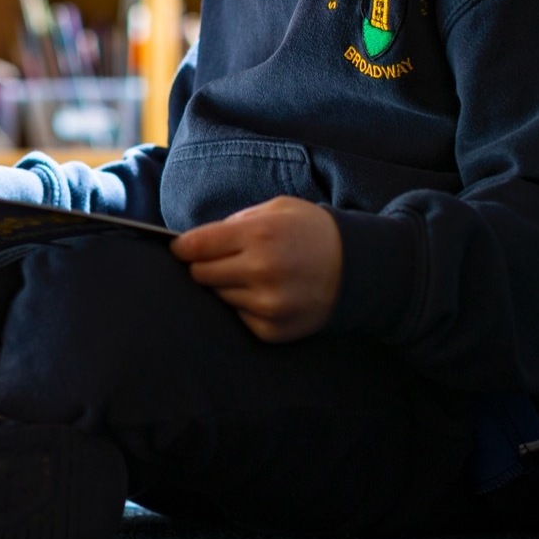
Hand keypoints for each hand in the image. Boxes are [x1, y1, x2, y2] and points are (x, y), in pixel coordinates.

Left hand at [171, 196, 343, 342]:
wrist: (358, 268)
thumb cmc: (311, 232)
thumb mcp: (276, 209)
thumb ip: (234, 222)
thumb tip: (194, 241)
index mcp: (258, 234)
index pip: (196, 245)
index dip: (181, 247)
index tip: (180, 248)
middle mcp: (261, 270)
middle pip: (200, 274)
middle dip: (204, 266)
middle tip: (222, 260)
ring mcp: (267, 303)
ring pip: (218, 297)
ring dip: (226, 286)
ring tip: (253, 275)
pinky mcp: (272, 329)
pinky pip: (238, 317)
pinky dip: (245, 306)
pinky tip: (267, 293)